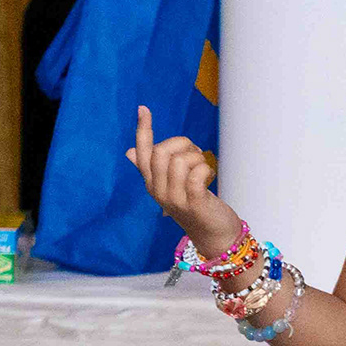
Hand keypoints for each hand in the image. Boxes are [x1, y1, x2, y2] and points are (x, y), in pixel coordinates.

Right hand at [128, 104, 247, 271]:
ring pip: (180, 161)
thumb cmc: (197, 206)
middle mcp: (158, 190)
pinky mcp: (193, 203)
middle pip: (162, 152)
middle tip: (197, 155)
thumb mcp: (173, 186)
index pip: (142, 152)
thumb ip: (154, 169)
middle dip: (184, 144)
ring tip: (204, 168)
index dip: (143, 130)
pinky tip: (210, 176)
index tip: (144, 109)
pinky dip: (206, 169)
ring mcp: (174, 199)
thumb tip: (130, 152)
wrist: (216, 237)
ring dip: (198, 158)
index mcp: (152, 183)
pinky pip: (196, 174)